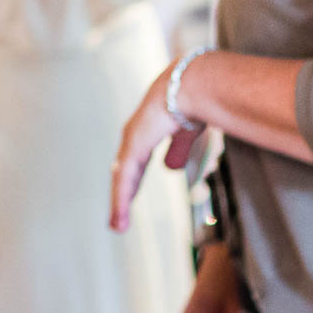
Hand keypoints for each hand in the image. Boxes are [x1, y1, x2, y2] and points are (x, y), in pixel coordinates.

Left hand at [110, 60, 204, 231]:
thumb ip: (177, 148)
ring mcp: (131, 141)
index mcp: (147, 129)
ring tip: (117, 226)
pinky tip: (119, 218)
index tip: (130, 194)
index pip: (135, 161)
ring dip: (119, 204)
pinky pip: (125, 179)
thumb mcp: (187, 131)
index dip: (132, 179)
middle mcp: (134, 135)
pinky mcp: (134, 147)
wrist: (193, 85)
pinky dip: (121, 200)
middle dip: (122, 194)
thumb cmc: (195, 100)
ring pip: (122, 179)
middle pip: (125, 171)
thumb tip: (170, 168)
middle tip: (118, 218)